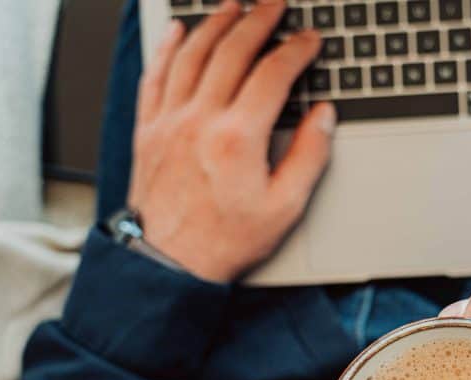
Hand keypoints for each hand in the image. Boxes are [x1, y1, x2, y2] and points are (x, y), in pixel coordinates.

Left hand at [127, 1, 335, 281]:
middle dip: (258, 20)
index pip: (272, 74)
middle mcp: (200, 119)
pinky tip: (179, 32)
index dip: (295, 50)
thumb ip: (308, 156)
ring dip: (215, 23)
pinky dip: (168, 48)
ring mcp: (169, 121)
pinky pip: (156, 75)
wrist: (169, 263)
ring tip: (233, 6)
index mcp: (238, 137)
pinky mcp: (148, 130)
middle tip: (274, 5)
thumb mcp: (284, 207)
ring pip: (192, 54)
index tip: (309, 39)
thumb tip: (323, 116)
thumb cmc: (225, 240)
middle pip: (231, 51)